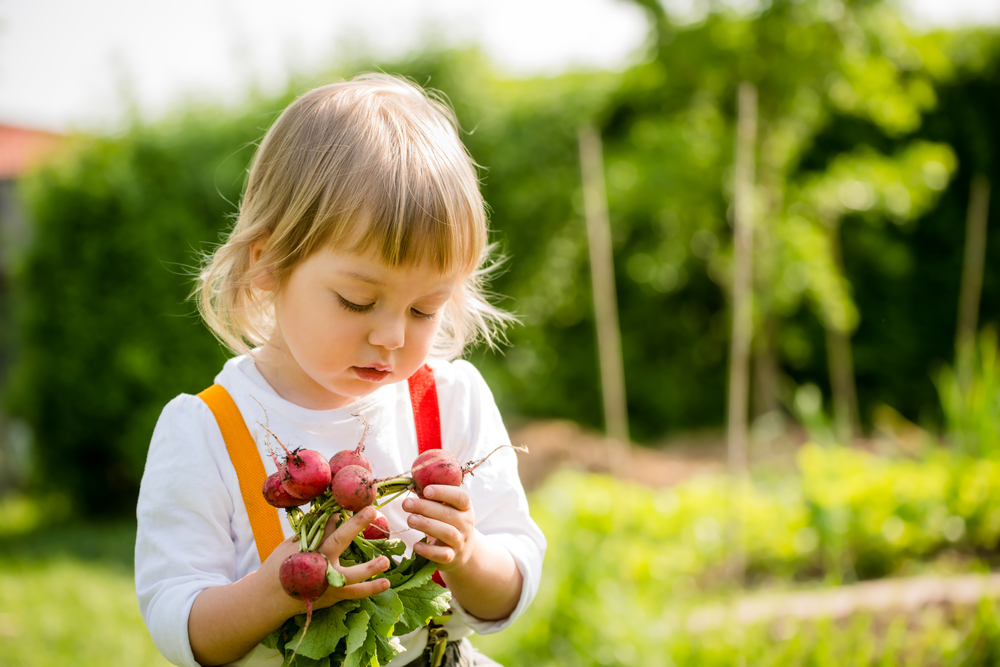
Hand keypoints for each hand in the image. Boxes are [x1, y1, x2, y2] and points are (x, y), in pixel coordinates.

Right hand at [261, 507, 390, 616]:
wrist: (269, 598)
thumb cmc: (281, 565)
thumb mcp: (292, 545)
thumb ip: (314, 532)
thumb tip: (336, 514)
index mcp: (306, 547)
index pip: (323, 523)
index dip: (337, 510)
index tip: (353, 499)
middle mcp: (317, 563)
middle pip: (337, 541)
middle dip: (354, 525)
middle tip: (371, 510)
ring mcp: (326, 582)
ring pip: (350, 576)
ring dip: (369, 569)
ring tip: (385, 562)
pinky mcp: (333, 596)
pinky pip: (354, 593)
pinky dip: (369, 589)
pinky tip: (386, 583)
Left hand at [402, 485, 477, 571]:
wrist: (462, 551)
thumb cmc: (448, 524)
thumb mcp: (447, 510)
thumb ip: (433, 499)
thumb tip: (411, 486)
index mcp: (465, 508)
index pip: (459, 497)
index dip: (443, 492)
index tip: (426, 490)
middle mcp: (465, 524)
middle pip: (448, 514)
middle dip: (425, 507)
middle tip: (406, 504)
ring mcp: (460, 541)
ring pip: (447, 532)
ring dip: (426, 525)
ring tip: (409, 520)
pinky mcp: (452, 557)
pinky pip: (442, 554)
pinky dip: (429, 551)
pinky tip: (416, 545)